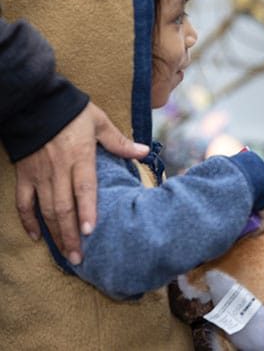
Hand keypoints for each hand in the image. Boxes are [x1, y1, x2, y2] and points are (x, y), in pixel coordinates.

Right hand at [14, 102, 148, 264]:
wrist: (35, 101)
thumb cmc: (71, 111)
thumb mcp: (99, 122)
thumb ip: (119, 141)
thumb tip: (144, 152)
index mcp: (79, 157)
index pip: (84, 189)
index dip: (87, 211)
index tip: (91, 232)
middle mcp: (58, 170)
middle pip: (63, 207)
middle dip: (71, 234)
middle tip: (79, 258)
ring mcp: (39, 175)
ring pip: (45, 210)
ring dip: (54, 233)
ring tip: (65, 254)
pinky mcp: (24, 175)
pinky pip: (23, 202)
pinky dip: (28, 220)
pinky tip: (36, 237)